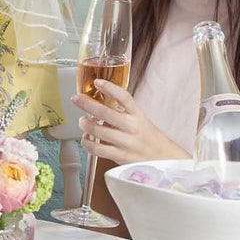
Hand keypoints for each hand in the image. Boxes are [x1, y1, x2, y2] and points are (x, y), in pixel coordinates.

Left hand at [75, 80, 189, 165]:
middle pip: (106, 113)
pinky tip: (86, 138)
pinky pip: (97, 150)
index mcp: (137, 115)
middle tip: (76, 98)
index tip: (97, 82)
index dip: (110, 88)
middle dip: (87, 104)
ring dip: (85, 124)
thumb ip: (122, 109)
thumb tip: (98, 97)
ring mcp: (125, 142)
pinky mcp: (119, 156)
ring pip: (98, 131)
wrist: (163, 158)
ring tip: (83, 121)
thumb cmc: (147, 136)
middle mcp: (132, 127)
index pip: (125, 98)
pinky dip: (87, 143)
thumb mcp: (139, 118)